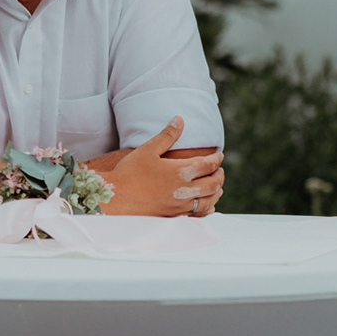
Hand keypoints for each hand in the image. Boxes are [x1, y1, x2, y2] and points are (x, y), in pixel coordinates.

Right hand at [96, 117, 223, 216]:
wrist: (116, 198)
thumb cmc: (130, 172)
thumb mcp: (148, 149)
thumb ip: (167, 135)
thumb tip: (180, 119)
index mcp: (181, 172)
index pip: (208, 165)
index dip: (216, 159)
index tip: (219, 155)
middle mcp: (185, 190)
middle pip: (213, 184)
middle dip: (220, 175)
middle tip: (220, 170)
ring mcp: (180, 205)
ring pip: (209, 200)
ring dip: (217, 192)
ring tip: (217, 187)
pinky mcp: (174, 216)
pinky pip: (198, 215)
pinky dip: (207, 209)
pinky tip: (208, 206)